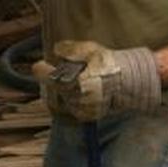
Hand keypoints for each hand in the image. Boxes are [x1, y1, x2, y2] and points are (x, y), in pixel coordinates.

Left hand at [33, 38, 161, 120]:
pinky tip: (76, 90)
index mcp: (78, 83)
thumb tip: (56, 50)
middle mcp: (78, 99)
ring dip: (61, 90)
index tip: (38, 65)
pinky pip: (71, 109)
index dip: (42, 72)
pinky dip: (69, 99)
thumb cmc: (110, 65)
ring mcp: (83, 109)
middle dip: (54, 80)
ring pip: (62, 100)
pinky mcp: (88, 116)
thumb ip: (71, 50)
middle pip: (55, 90)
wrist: (130, 83)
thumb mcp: (91, 50)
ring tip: (72, 79)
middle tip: (57, 70)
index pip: (52, 79)